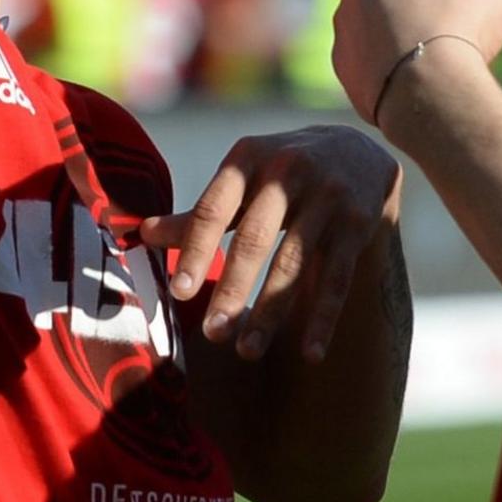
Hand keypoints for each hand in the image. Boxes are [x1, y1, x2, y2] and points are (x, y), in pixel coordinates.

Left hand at [146, 126, 402, 362]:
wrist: (358, 149)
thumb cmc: (280, 174)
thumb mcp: (242, 179)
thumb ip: (201, 211)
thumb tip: (142, 233)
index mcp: (249, 158)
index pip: (215, 208)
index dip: (196, 250)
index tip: (179, 292)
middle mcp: (289, 171)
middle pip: (256, 239)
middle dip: (234, 289)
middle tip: (212, 334)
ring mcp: (328, 196)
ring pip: (295, 262)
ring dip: (271, 311)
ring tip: (247, 351)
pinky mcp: (358, 221)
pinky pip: (338, 277)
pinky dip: (324, 318)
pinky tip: (311, 353)